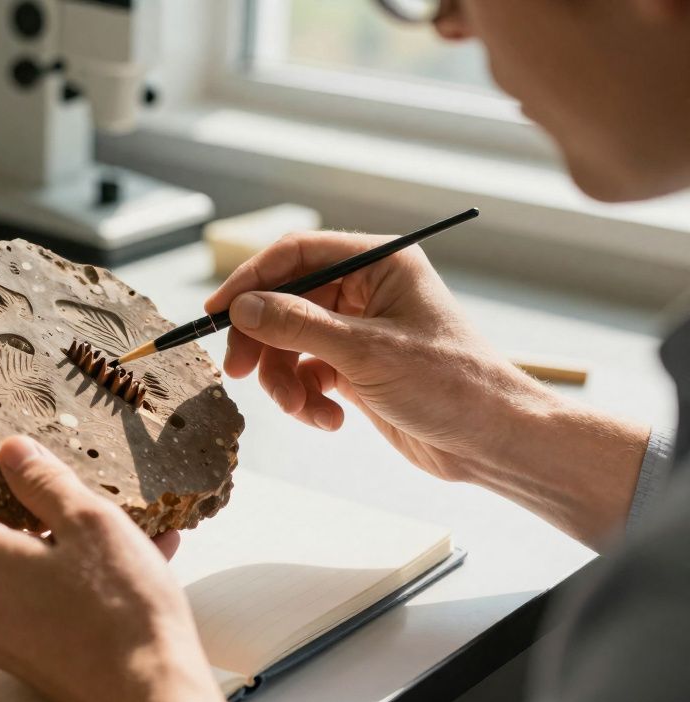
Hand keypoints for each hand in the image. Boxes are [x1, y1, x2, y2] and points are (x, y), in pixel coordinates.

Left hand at [0, 436, 226, 701]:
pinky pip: (23, 596)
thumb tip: (10, 451)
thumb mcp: (89, 522)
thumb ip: (42, 480)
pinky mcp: (19, 654)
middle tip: (33, 469)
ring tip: (96, 513)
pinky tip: (117, 557)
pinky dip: (54, 570)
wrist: (152, 697)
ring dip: (36, 533)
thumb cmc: (121, 612)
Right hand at [206, 231, 648, 545]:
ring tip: (303, 409)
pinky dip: (306, 398)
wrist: (491, 441)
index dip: (250, 280)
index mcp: (379, 263)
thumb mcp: (365, 352)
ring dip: (285, 380)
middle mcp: (366, 290)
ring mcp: (358, 330)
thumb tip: (242, 308)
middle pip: (284, 301)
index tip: (217, 314)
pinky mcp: (355, 368)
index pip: (296, 254)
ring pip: (289, 342)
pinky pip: (306, 373)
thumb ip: (297, 325)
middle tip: (239, 373)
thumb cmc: (449, 384)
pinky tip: (328, 420)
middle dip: (262, 341)